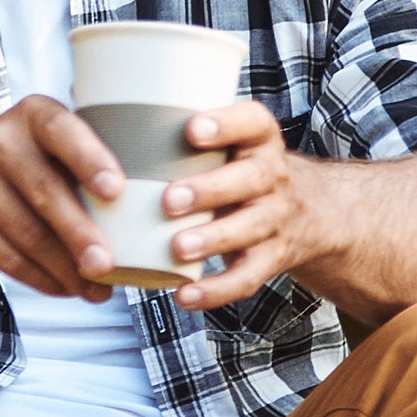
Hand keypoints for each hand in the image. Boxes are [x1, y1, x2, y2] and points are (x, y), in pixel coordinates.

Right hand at [0, 97, 122, 299]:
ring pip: (26, 234)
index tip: (115, 190)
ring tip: (96, 289)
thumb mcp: (44, 136)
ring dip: (65, 269)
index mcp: (31, 115)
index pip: (61, 130)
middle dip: (79, 234)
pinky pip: (5, 256)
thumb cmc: (19, 154)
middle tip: (107, 265)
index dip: (89, 159)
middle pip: (44, 193)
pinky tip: (64, 287)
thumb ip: (84, 158)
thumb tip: (142, 212)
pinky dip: (39, 278)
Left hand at [164, 99, 331, 311]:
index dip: (225, 124)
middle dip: (210, 190)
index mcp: (259, 139)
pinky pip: (248, 277)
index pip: (253, 121)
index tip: (191, 131)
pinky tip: (185, 296)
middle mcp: (273, 176)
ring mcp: (276, 218)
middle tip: (169, 200)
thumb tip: (107, 131)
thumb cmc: (240, 169)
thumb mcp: (232, 143)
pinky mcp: (272, 258)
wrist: (308, 211)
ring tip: (177, 248)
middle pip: (251, 179)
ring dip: (213, 239)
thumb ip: (188, 136)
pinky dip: (217, 291)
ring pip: (250, 228)